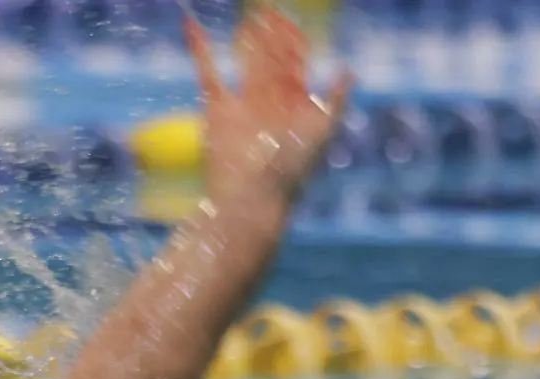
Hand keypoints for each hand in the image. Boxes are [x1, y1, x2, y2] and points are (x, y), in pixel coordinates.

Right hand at [186, 4, 351, 211]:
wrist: (251, 197)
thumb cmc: (290, 170)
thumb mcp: (323, 130)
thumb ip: (336, 99)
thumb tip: (347, 67)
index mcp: (295, 103)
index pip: (296, 60)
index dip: (295, 38)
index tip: (292, 19)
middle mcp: (269, 99)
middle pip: (272, 55)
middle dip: (272, 32)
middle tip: (269, 5)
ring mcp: (242, 102)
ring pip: (245, 59)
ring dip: (249, 35)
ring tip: (251, 12)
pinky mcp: (216, 108)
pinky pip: (207, 71)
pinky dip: (199, 48)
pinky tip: (191, 25)